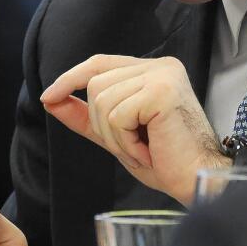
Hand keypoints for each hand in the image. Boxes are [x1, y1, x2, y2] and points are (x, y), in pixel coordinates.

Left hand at [40, 55, 229, 204]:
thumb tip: (50, 99)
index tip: (48, 97)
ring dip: (115, 136)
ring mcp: (162, 76)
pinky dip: (126, 141)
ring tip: (143, 150)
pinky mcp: (162, 91)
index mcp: (151, 70)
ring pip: (103, 100)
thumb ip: (86, 116)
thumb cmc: (165, 160)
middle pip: (96, 84)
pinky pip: (118, 115)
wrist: (197, 181)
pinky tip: (149, 151)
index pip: (99, 64)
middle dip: (102, 124)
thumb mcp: (116, 134)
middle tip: (132, 146)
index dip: (70, 79)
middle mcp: (160, 66)